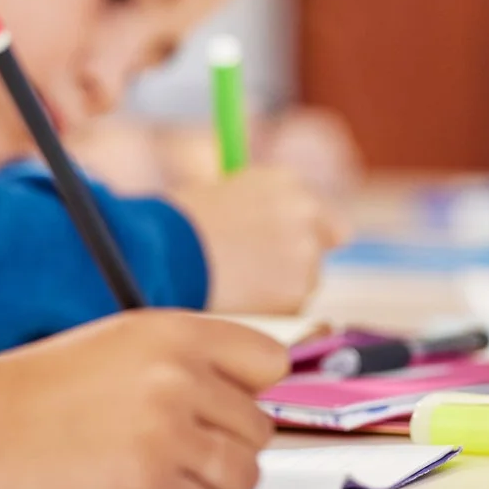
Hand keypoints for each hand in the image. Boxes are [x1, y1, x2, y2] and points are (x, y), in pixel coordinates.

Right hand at [0, 311, 287, 488]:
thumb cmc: (32, 393)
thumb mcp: (114, 347)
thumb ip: (184, 361)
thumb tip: (252, 397)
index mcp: (170, 330)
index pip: (268, 361)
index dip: (243, 388)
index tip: (217, 403)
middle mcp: (177, 376)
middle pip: (259, 427)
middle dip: (218, 441)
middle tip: (155, 441)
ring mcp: (167, 432)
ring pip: (242, 474)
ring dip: (203, 480)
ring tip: (141, 464)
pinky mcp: (152, 487)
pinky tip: (123, 487)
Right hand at [175, 164, 349, 313]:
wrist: (166, 252)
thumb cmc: (178, 225)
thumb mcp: (224, 197)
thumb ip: (261, 211)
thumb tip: (272, 233)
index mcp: (286, 182)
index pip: (323, 214)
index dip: (306, 233)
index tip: (287, 245)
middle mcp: (306, 211)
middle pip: (323, 245)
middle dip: (295, 259)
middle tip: (259, 270)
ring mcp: (306, 253)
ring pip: (305, 279)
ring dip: (281, 285)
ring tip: (234, 281)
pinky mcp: (297, 291)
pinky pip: (290, 305)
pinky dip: (268, 307)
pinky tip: (235, 296)